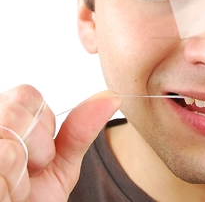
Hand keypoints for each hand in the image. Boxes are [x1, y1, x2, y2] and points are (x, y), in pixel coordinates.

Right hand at [0, 85, 120, 201]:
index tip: (44, 152)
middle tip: (30, 172)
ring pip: (7, 146)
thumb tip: (112, 96)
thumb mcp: (60, 166)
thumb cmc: (32, 201)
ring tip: (15, 188)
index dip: (43, 125)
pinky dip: (8, 190)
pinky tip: (5, 196)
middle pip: (15, 113)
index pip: (27, 94)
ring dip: (18, 176)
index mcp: (3, 120)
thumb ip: (81, 131)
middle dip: (36, 150)